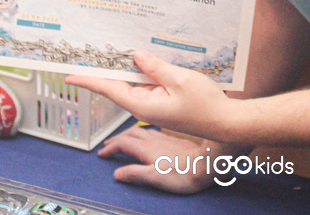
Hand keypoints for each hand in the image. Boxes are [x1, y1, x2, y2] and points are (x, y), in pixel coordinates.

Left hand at [66, 50, 234, 140]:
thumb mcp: (180, 79)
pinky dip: (147, 69)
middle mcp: (145, 105)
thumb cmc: (205, 105)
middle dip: (106, 66)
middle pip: (120, 83)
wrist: (226, 122)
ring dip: (130, 65)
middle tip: (89, 50)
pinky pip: (150, 82)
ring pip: (136, 80)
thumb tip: (137, 55)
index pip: (109, 89)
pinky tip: (147, 55)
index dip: (88, 80)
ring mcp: (155, 103)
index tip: (69, 76)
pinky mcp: (165, 100)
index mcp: (144, 104)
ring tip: (118, 45)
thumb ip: (156, 66)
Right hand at [96, 125, 218, 193]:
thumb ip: (135, 173)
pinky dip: (142, 135)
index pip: (122, 143)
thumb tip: (118, 173)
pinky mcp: (172, 140)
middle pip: (129, 134)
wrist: (207, 162)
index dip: (110, 147)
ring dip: (128, 135)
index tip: (102, 152)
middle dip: (116, 138)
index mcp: (146, 148)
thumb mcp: (155, 177)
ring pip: (140, 131)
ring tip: (123, 139)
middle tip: (107, 144)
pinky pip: (151, 133)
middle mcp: (154, 140)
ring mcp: (164, 138)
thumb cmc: (184, 172)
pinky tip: (146, 139)